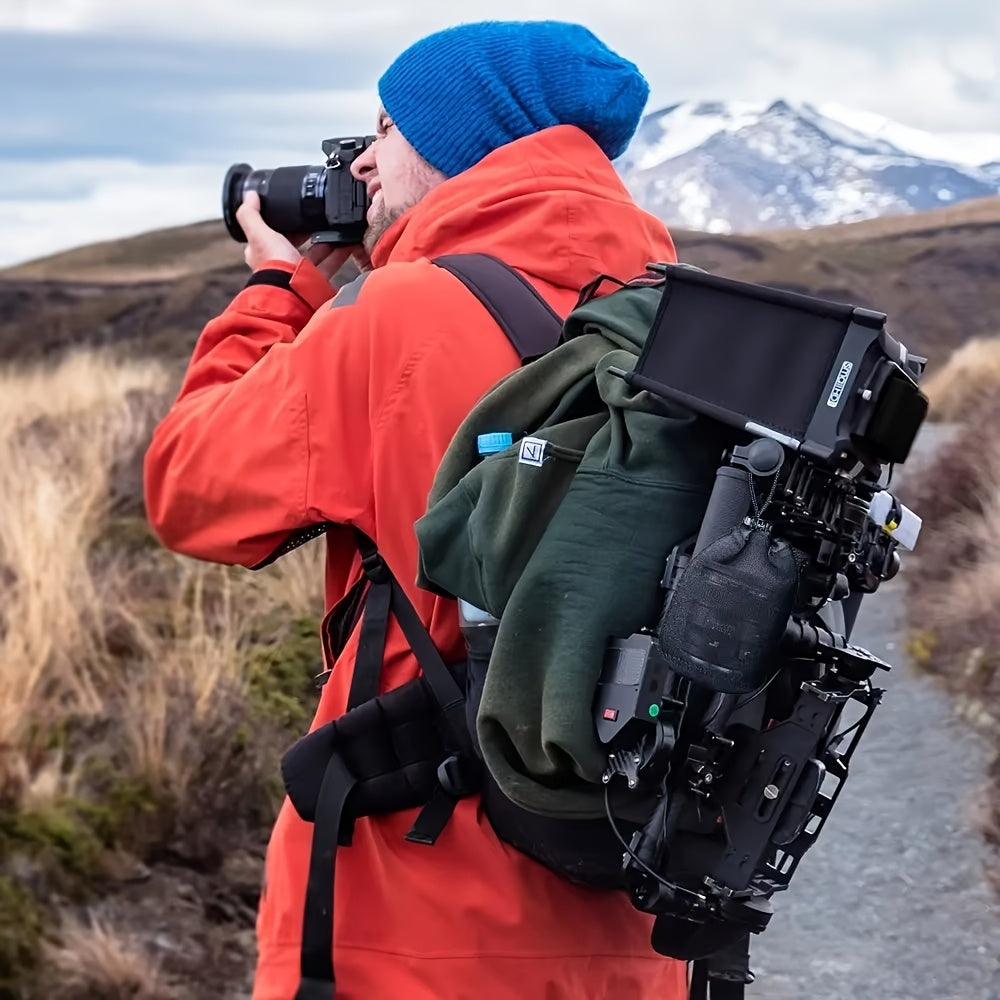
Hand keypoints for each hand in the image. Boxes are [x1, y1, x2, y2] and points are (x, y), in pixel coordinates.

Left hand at [236, 190, 370, 281]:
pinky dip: (339, 253)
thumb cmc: (273, 265)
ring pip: (316, 253)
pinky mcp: (316, 280)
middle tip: (320, 218)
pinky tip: (348, 242)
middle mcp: (282, 264)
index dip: (282, 222)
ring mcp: (300, 272)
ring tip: (337, 227)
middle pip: (297, 243)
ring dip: (327, 241)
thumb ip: (251, 214)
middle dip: (309, 232)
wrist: (293, 292)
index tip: (294, 210)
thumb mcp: (258, 234)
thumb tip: (250, 195)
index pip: (272, 234)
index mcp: (264, 253)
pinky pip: (330, 263)